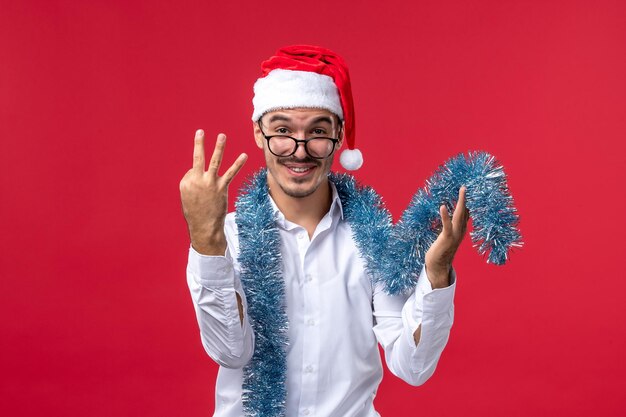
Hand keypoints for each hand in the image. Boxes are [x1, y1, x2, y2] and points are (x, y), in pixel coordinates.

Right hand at [179, 130, 246, 254]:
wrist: (204, 227)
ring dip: (219, 148)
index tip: (201, 189)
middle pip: (197, 158)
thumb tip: (200, 173)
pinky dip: (238, 164)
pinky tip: (244, 155)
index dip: (198, 177)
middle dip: (199, 144)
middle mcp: (196, 180)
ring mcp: (210, 183)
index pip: (193, 169)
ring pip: (215, 161)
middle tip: (200, 131)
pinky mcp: (221, 187)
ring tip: (222, 136)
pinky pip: (231, 173)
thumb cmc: (196, 212)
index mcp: (185, 182)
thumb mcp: (188, 197)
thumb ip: (193, 183)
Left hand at [424, 187, 469, 287]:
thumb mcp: (447, 235)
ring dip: (461, 202)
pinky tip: (442, 206)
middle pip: (466, 211)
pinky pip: (447, 225)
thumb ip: (450, 225)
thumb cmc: (440, 249)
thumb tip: (447, 212)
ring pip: (459, 215)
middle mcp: (461, 231)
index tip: (470, 189)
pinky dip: (445, 215)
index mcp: (461, 229)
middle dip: (467, 198)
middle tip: (467, 185)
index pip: (467, 212)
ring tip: (462, 190)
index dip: (469, 201)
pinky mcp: (447, 238)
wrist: (438, 265)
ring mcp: (455, 234)